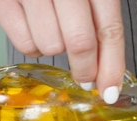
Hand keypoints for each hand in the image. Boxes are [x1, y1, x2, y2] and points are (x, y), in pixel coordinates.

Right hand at [0, 0, 125, 102]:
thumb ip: (99, 12)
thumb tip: (107, 63)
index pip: (109, 28)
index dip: (112, 65)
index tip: (110, 90)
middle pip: (80, 43)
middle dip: (84, 69)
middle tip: (84, 77)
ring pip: (50, 47)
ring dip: (54, 48)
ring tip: (52, 27)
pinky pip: (24, 44)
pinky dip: (32, 44)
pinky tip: (33, 24)